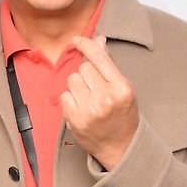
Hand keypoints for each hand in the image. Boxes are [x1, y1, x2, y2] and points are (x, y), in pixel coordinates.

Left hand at [60, 35, 138, 168]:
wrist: (121, 147)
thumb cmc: (122, 114)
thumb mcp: (122, 88)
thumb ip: (108, 65)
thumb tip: (98, 40)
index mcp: (122, 88)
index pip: (99, 58)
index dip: (86, 44)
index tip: (76, 40)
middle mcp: (106, 98)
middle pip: (84, 68)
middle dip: (86, 74)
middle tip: (94, 88)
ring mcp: (90, 110)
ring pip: (72, 80)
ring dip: (77, 86)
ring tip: (89, 99)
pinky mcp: (76, 120)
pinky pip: (64, 96)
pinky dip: (70, 100)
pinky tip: (81, 108)